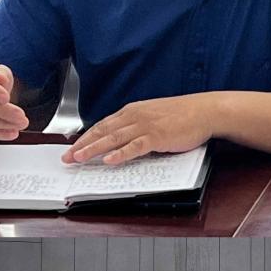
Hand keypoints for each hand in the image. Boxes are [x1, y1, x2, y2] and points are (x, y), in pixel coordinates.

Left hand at [69, 91, 208, 163]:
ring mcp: (145, 125)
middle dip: (83, 144)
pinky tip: (109, 160)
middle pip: (103, 131)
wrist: (203, 110)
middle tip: (67, 157)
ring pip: (114, 138)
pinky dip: (121, 154)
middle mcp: (135, 116)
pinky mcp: (157, 136)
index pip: (103, 125)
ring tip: (79, 158)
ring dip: (94, 149)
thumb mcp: (152, 117)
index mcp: (132, 111)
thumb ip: (136, 126)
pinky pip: (135, 146)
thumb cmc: (181, 115)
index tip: (72, 147)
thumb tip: (120, 141)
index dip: (86, 136)